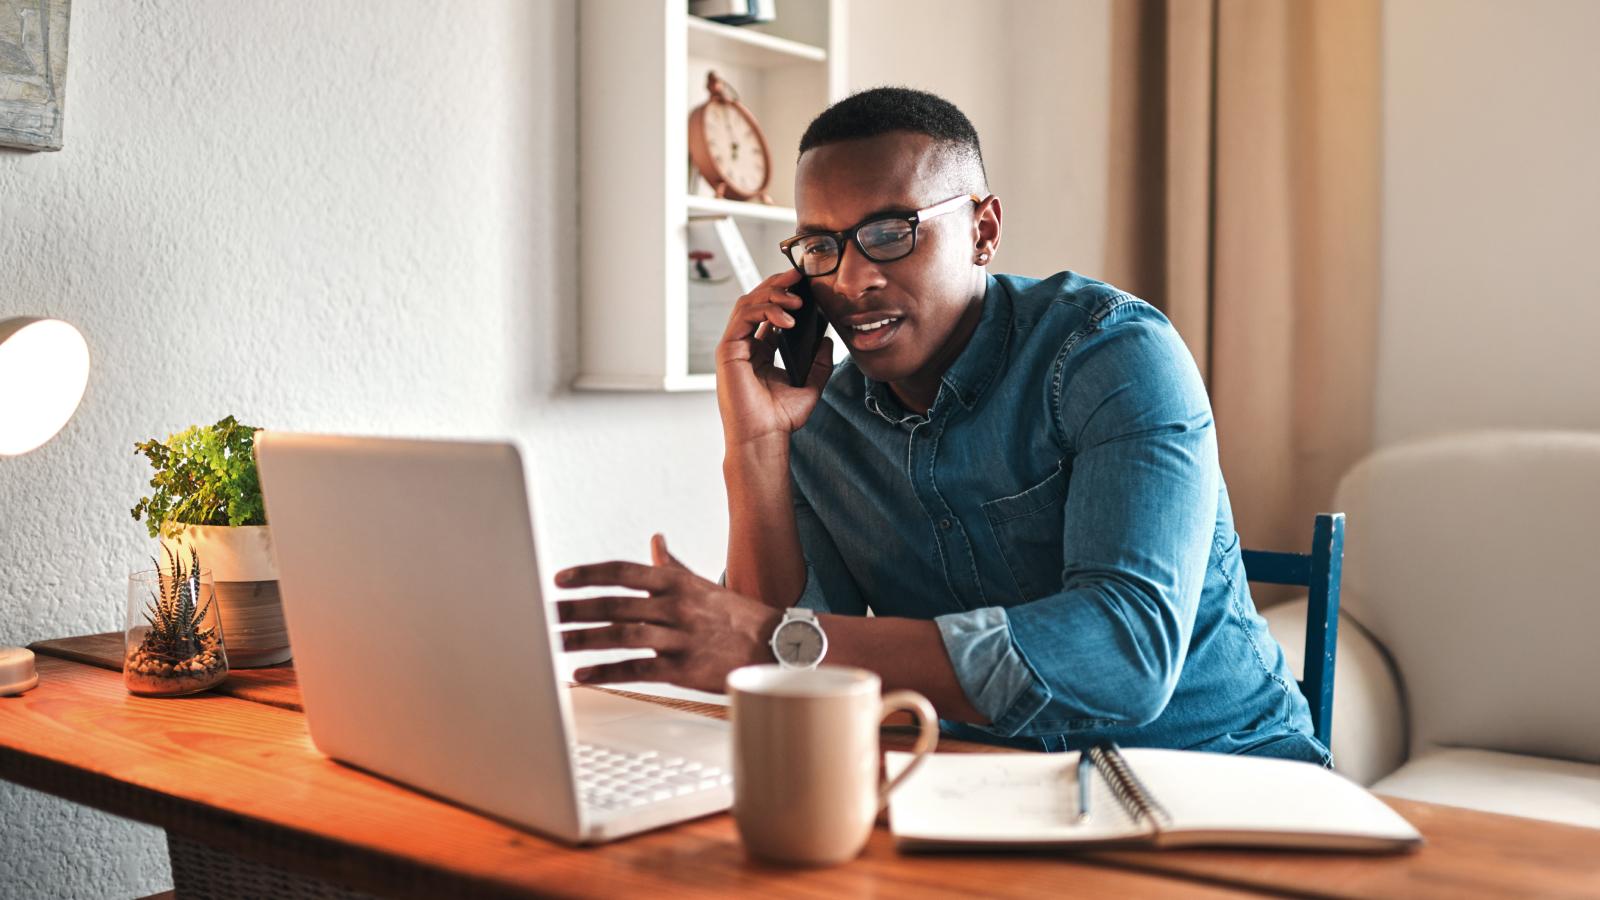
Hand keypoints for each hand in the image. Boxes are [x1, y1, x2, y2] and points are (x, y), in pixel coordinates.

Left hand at [554, 534, 781, 692]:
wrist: (774, 645)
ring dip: (584, 639)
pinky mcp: (682, 669)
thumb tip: (655, 539)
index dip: (589, 574)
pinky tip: (583, 673)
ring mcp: (678, 638)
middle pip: (614, 605)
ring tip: (555, 642)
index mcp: (675, 583)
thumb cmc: (734, 615)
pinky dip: (607, 671)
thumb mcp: (701, 584)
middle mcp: (675, 607)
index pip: (623, 572)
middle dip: (575, 609)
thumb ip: (672, 565)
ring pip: (622, 635)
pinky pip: (637, 669)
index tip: (560, 579)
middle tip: (545, 613)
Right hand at [715, 268, 834, 449]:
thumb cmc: (780, 419)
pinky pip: (744, 318)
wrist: (764, 439)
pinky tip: (787, 318)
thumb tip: (827, 340)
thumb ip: (819, 363)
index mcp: (761, 351)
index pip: (769, 312)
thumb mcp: (810, 386)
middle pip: (757, 301)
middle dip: (778, 284)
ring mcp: (734, 347)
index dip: (785, 294)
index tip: (806, 283)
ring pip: (748, 304)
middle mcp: (745, 346)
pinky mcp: (728, 351)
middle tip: (800, 274)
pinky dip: (765, 311)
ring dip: (773, 295)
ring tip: (797, 298)